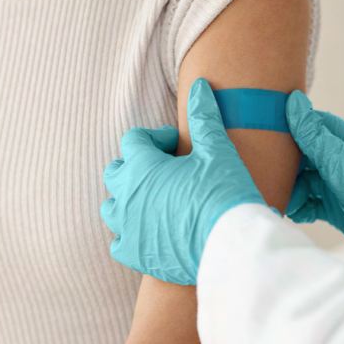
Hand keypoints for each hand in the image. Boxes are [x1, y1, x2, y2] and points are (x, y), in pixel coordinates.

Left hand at [100, 78, 265, 284]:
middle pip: (117, 171)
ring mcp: (128, 228)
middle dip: (137, 165)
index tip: (178, 145)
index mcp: (142, 167)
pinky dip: (129, 234)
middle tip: (166, 170)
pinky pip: (118, 243)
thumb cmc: (224, 194)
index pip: (134, 140)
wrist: (232, 245)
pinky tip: (149, 232)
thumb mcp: (218, 150)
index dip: (157, 137)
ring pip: (111, 207)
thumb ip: (204, 117)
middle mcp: (127, 197)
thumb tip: (199, 87)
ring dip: (128, 199)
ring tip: (155, 200)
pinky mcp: (137, 255)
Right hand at [286, 90, 343, 262]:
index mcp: (342, 140)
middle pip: (300, 156)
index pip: (308, 125)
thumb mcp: (338, 158)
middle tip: (273, 177)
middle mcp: (337, 159)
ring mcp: (335, 183)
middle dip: (285, 167)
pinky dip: (301, 208)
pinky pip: (308, 202)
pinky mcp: (333, 206)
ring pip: (301, 181)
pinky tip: (299, 214)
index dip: (287, 130)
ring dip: (292, 191)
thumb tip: (293, 100)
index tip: (265, 136)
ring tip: (290, 202)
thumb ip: (312, 133)